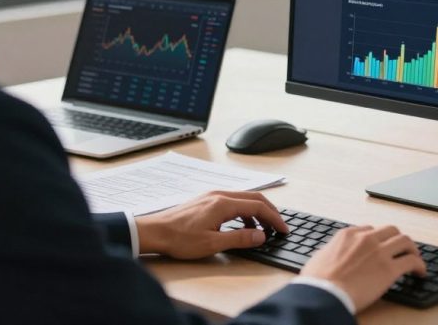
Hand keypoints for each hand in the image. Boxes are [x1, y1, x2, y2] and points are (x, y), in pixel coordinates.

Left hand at [135, 191, 287, 258]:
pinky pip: (232, 202)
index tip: (283, 229)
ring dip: (257, 212)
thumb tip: (261, 235)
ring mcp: (212, 196)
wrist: (154, 232)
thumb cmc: (179, 239)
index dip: (274, 218)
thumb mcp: (213, 243)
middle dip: (270, 212)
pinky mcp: (206, 201)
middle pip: (254, 198)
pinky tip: (241, 226)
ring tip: (262, 230)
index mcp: (224, 203)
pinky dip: (244, 212)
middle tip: (279, 226)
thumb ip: (240, 238)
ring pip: (243, 199)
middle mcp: (220, 195)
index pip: (258, 207)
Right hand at [301, 225, 426, 312]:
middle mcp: (366, 239)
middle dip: (397, 239)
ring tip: (415, 258)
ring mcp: (379, 252)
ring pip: (405, 240)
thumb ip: (330, 252)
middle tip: (401, 249)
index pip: (369, 230)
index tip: (380, 246)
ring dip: (412, 249)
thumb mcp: (319, 258)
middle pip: (390, 230)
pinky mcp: (389, 269)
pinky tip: (420, 272)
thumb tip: (330, 257)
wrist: (323, 294)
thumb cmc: (317, 282)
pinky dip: (419, 265)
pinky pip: (412, 261)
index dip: (377, 238)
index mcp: (348, 235)